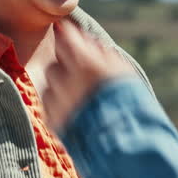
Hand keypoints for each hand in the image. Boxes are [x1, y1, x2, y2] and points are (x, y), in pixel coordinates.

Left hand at [42, 19, 136, 133]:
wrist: (128, 143)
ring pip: (49, 84)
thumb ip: (100, 52)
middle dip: (65, 66)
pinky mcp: (54, 121)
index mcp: (87, 65)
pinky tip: (74, 109)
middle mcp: (68, 82)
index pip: (65, 39)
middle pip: (55, 63)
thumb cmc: (130, 102)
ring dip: (60, 85)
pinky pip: (48, 104)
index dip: (66, 35)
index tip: (66, 33)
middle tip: (80, 73)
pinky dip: (58, 103)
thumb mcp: (122, 71)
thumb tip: (82, 38)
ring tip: (78, 95)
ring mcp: (58, 103)